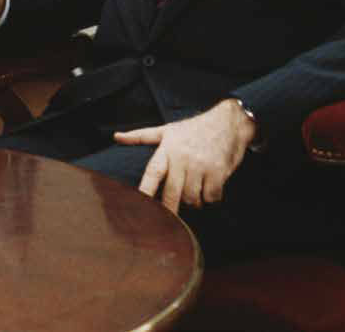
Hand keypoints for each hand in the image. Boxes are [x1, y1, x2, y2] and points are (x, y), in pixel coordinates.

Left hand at [113, 99, 255, 213]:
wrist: (228, 121)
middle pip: (172, 192)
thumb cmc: (193, 128)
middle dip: (168, 209)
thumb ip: (141, 136)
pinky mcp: (219, 172)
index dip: (144, 189)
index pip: (153, 172)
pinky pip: (211, 197)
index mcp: (168, 148)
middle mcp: (183, 158)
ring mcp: (201, 166)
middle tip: (167, 221)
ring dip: (193, 201)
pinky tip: (209, 188)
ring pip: (192, 198)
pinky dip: (210, 198)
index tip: (138, 205)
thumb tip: (116, 136)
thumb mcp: (167, 129)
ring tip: (193, 191)